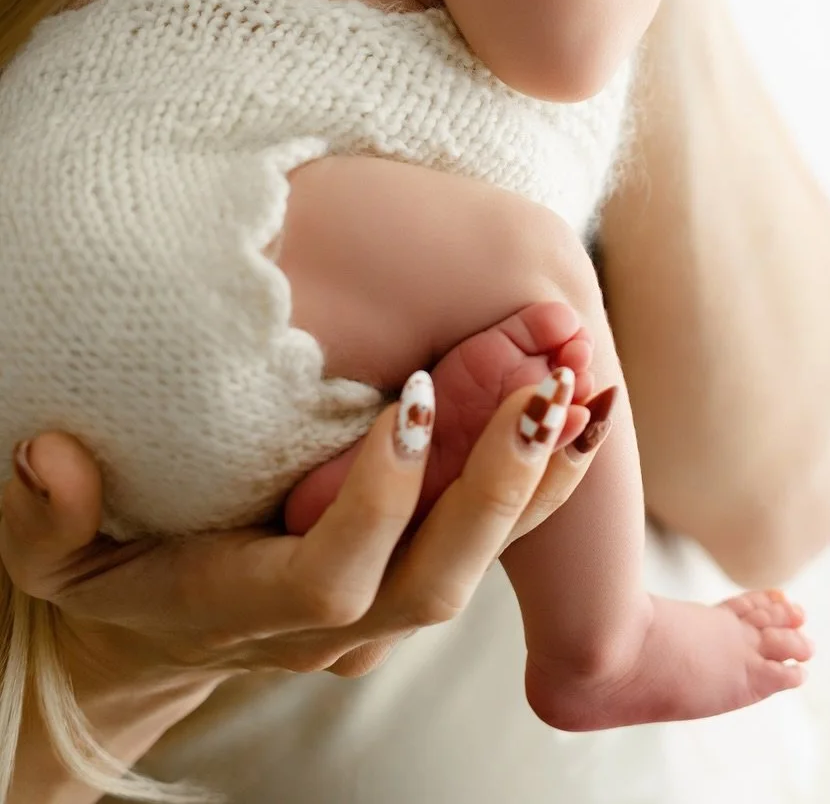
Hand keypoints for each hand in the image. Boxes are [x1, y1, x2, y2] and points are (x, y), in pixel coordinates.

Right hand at [0, 376, 596, 698]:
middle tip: (541, 391)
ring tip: (587, 386)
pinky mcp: (410, 574)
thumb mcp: (53, 557)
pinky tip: (584, 402)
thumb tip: (52, 459)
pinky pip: (492, 540)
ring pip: (481, 564)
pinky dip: (543, 480)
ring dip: (542, 479)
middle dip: (498, 489)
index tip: (406, 398)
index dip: (378, 499)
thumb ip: (47, 518)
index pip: (330, 573)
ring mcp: (379, 608)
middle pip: (437, 580)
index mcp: (242, 605)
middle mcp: (330, 622)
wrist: (153, 631)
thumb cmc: (107, 569)